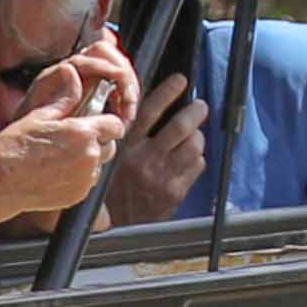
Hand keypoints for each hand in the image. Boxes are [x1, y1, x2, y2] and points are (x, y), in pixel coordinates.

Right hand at [0, 33, 137, 217]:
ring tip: (62, 155)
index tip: (94, 121)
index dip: (105, 121)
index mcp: (82, 133)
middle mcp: (89, 157)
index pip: (115, 124)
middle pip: (110, 145)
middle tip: (73, 139)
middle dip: (97, 140)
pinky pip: (87, 181)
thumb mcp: (37, 116)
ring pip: (99, 163)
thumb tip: (75, 77)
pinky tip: (56, 171)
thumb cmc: (13, 147)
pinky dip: (79, 175)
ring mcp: (85, 178)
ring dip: (89, 158)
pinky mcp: (78, 194)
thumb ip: (64, 99)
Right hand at [106, 64, 209, 226]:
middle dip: (195, 111)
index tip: (179, 81)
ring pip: (193, 145)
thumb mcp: (107, 158)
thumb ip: (123, 136)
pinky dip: (197, 159)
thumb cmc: (108, 189)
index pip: (150, 111)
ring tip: (195, 134)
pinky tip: (189, 159)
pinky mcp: (174, 191)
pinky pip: (196, 166)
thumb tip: (141, 108)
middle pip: (180, 126)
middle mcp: (145, 159)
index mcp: (126, 147)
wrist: (112, 225)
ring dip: (197, 136)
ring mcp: (162, 176)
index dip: (168, 92)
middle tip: (199, 106)